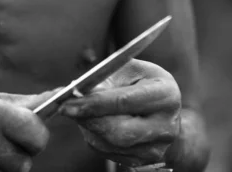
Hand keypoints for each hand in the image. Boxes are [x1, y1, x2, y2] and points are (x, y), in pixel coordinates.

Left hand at [58, 59, 180, 167]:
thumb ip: (105, 76)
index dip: (93, 102)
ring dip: (88, 127)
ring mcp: (156, 149)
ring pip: (110, 144)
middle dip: (87, 118)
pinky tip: (93, 122)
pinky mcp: (144, 162)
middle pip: (117, 130)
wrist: (165, 112)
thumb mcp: (130, 69)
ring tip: (81, 110)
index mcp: (166, 95)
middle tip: (66, 108)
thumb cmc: (144, 84)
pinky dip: (95, 136)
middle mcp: (166, 126)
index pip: (124, 101)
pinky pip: (109, 153)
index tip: (68, 101)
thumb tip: (76, 88)